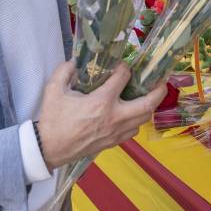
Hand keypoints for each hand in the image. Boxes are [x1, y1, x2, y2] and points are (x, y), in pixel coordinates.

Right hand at [35, 62, 166, 169]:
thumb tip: (74, 61)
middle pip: (147, 103)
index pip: (123, 78)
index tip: (122, 65)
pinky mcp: (113, 142)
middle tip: (162, 80)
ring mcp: (116, 132)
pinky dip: (137, 120)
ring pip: (143, 118)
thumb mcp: (53, 90)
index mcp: (101, 102)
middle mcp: (114, 117)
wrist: (48, 149)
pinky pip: (133, 130)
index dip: (125, 68)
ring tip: (148, 95)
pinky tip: (132, 113)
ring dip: (149, 106)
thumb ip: (64, 71)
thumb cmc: (53, 119)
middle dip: (159, 90)